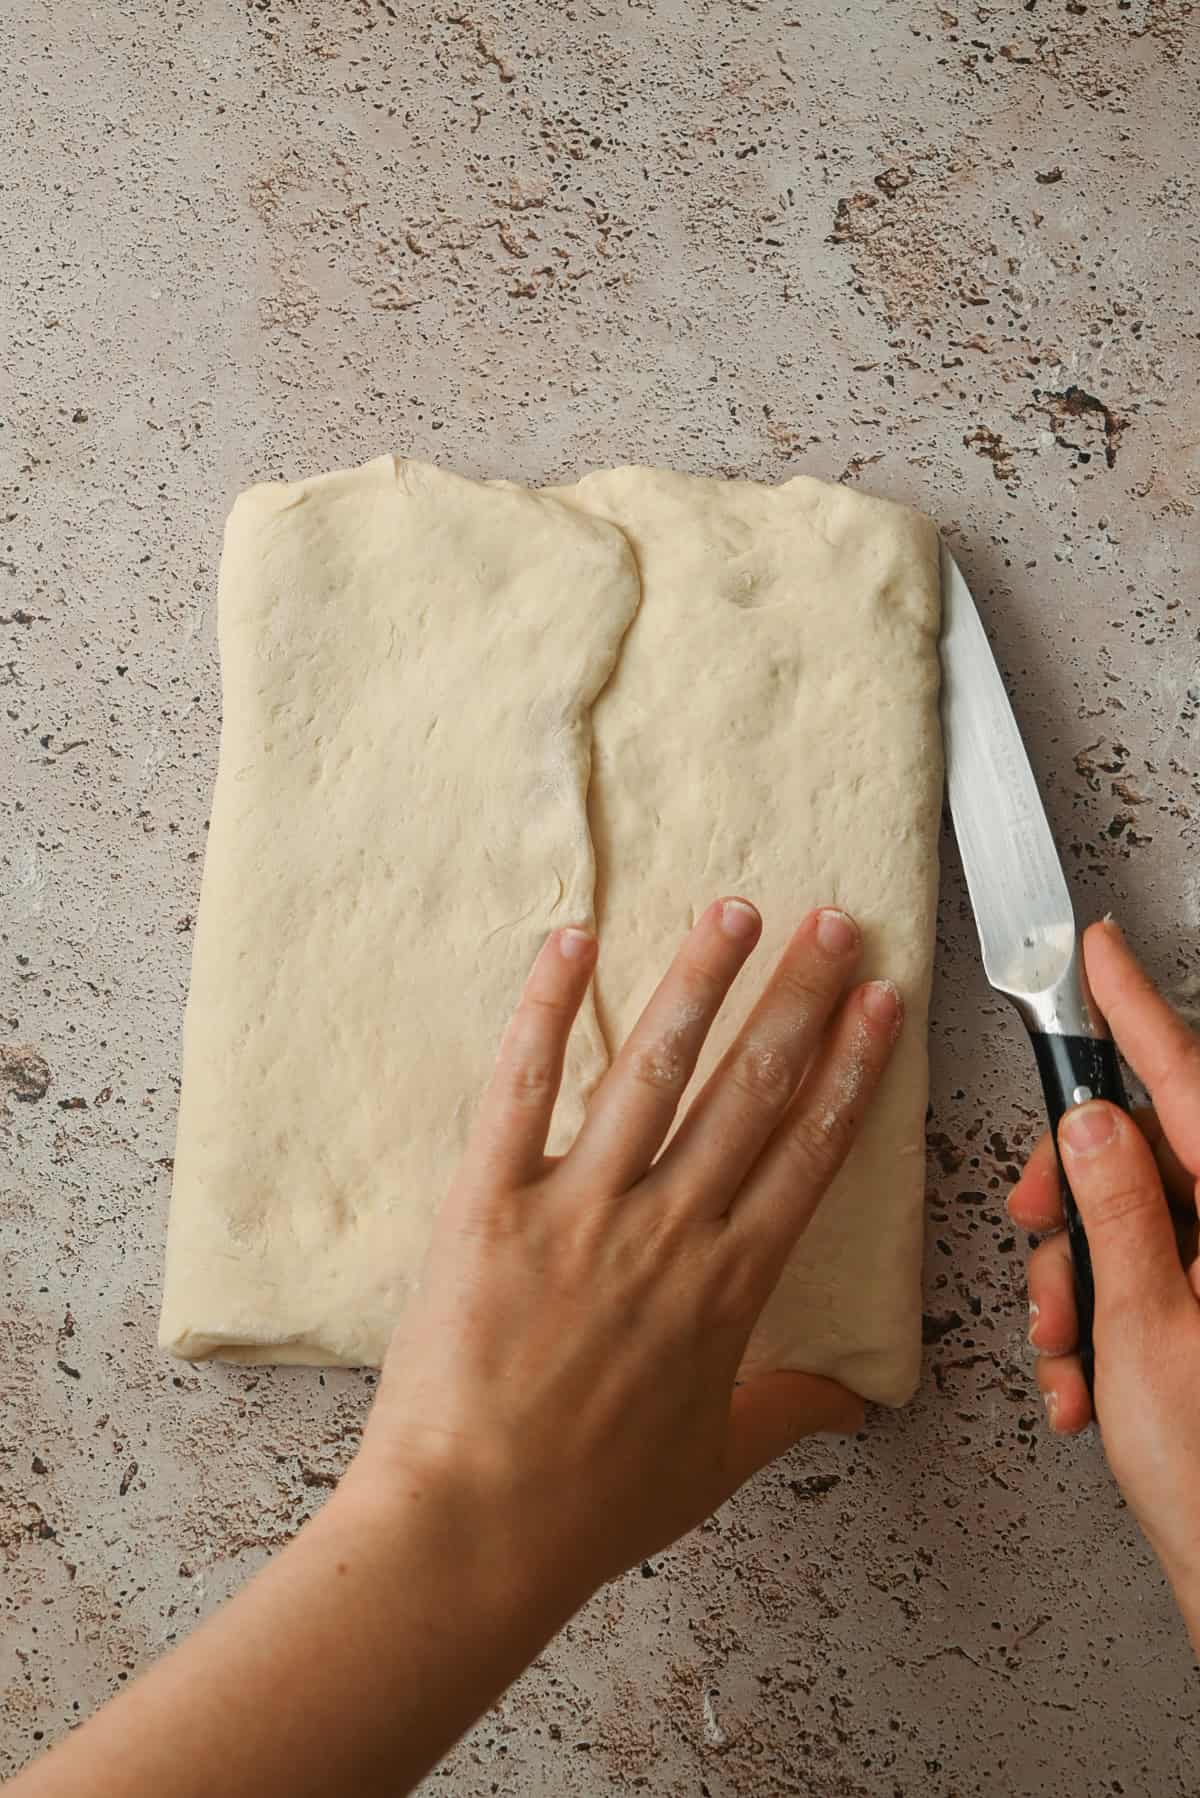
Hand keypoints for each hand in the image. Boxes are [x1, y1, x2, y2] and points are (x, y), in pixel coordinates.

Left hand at [353, 899, 900, 1607]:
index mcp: (729, 1284)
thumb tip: (850, 1396)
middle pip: (750, 1090)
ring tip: (735, 911)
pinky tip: (572, 941)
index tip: (878, 1002)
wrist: (473, 1528)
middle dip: (798, 998)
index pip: (809, 1150)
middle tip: (830, 924)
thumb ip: (788, 1410)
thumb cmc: (591, 1505)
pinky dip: (546, 1008)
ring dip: (699, 981)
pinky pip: (523, 1087)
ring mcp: (579, 1209)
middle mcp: (668, 1230)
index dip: (850, 1067)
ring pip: (653, 1069)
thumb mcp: (714, 1462)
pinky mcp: (491, 1202)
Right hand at [1010, 919, 1199, 1625]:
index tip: (1100, 952)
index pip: (1188, 1084)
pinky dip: (1103, 1313)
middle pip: (1148, 1153)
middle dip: (1075, 1191)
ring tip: (1067, 1350)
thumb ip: (1120, 1216)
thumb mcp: (1148, 1336)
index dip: (1136, 1011)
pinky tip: (1087, 1376)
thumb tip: (1093, 1125)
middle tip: (1035, 1230)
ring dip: (1080, 1275)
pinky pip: (1149, 1273)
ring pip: (1136, 1218)